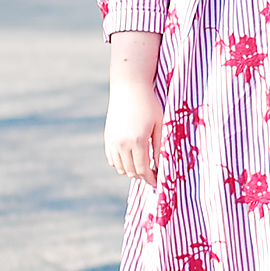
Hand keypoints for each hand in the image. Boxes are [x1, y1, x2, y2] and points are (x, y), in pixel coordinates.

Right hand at [105, 31, 163, 183]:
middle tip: (152, 174)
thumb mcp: (160, 124)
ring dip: (131, 171)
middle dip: (142, 176)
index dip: (151, 179)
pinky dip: (121, 163)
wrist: (129, 87)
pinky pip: (112, 159)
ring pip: (120, 168)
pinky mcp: (108, 137)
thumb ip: (160, 146)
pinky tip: (131, 158)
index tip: (157, 182)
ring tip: (142, 166)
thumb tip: (161, 165)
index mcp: (138, 141)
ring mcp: (113, 141)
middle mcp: (123, 144)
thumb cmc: (149, 104)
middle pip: (131, 172)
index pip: (143, 170)